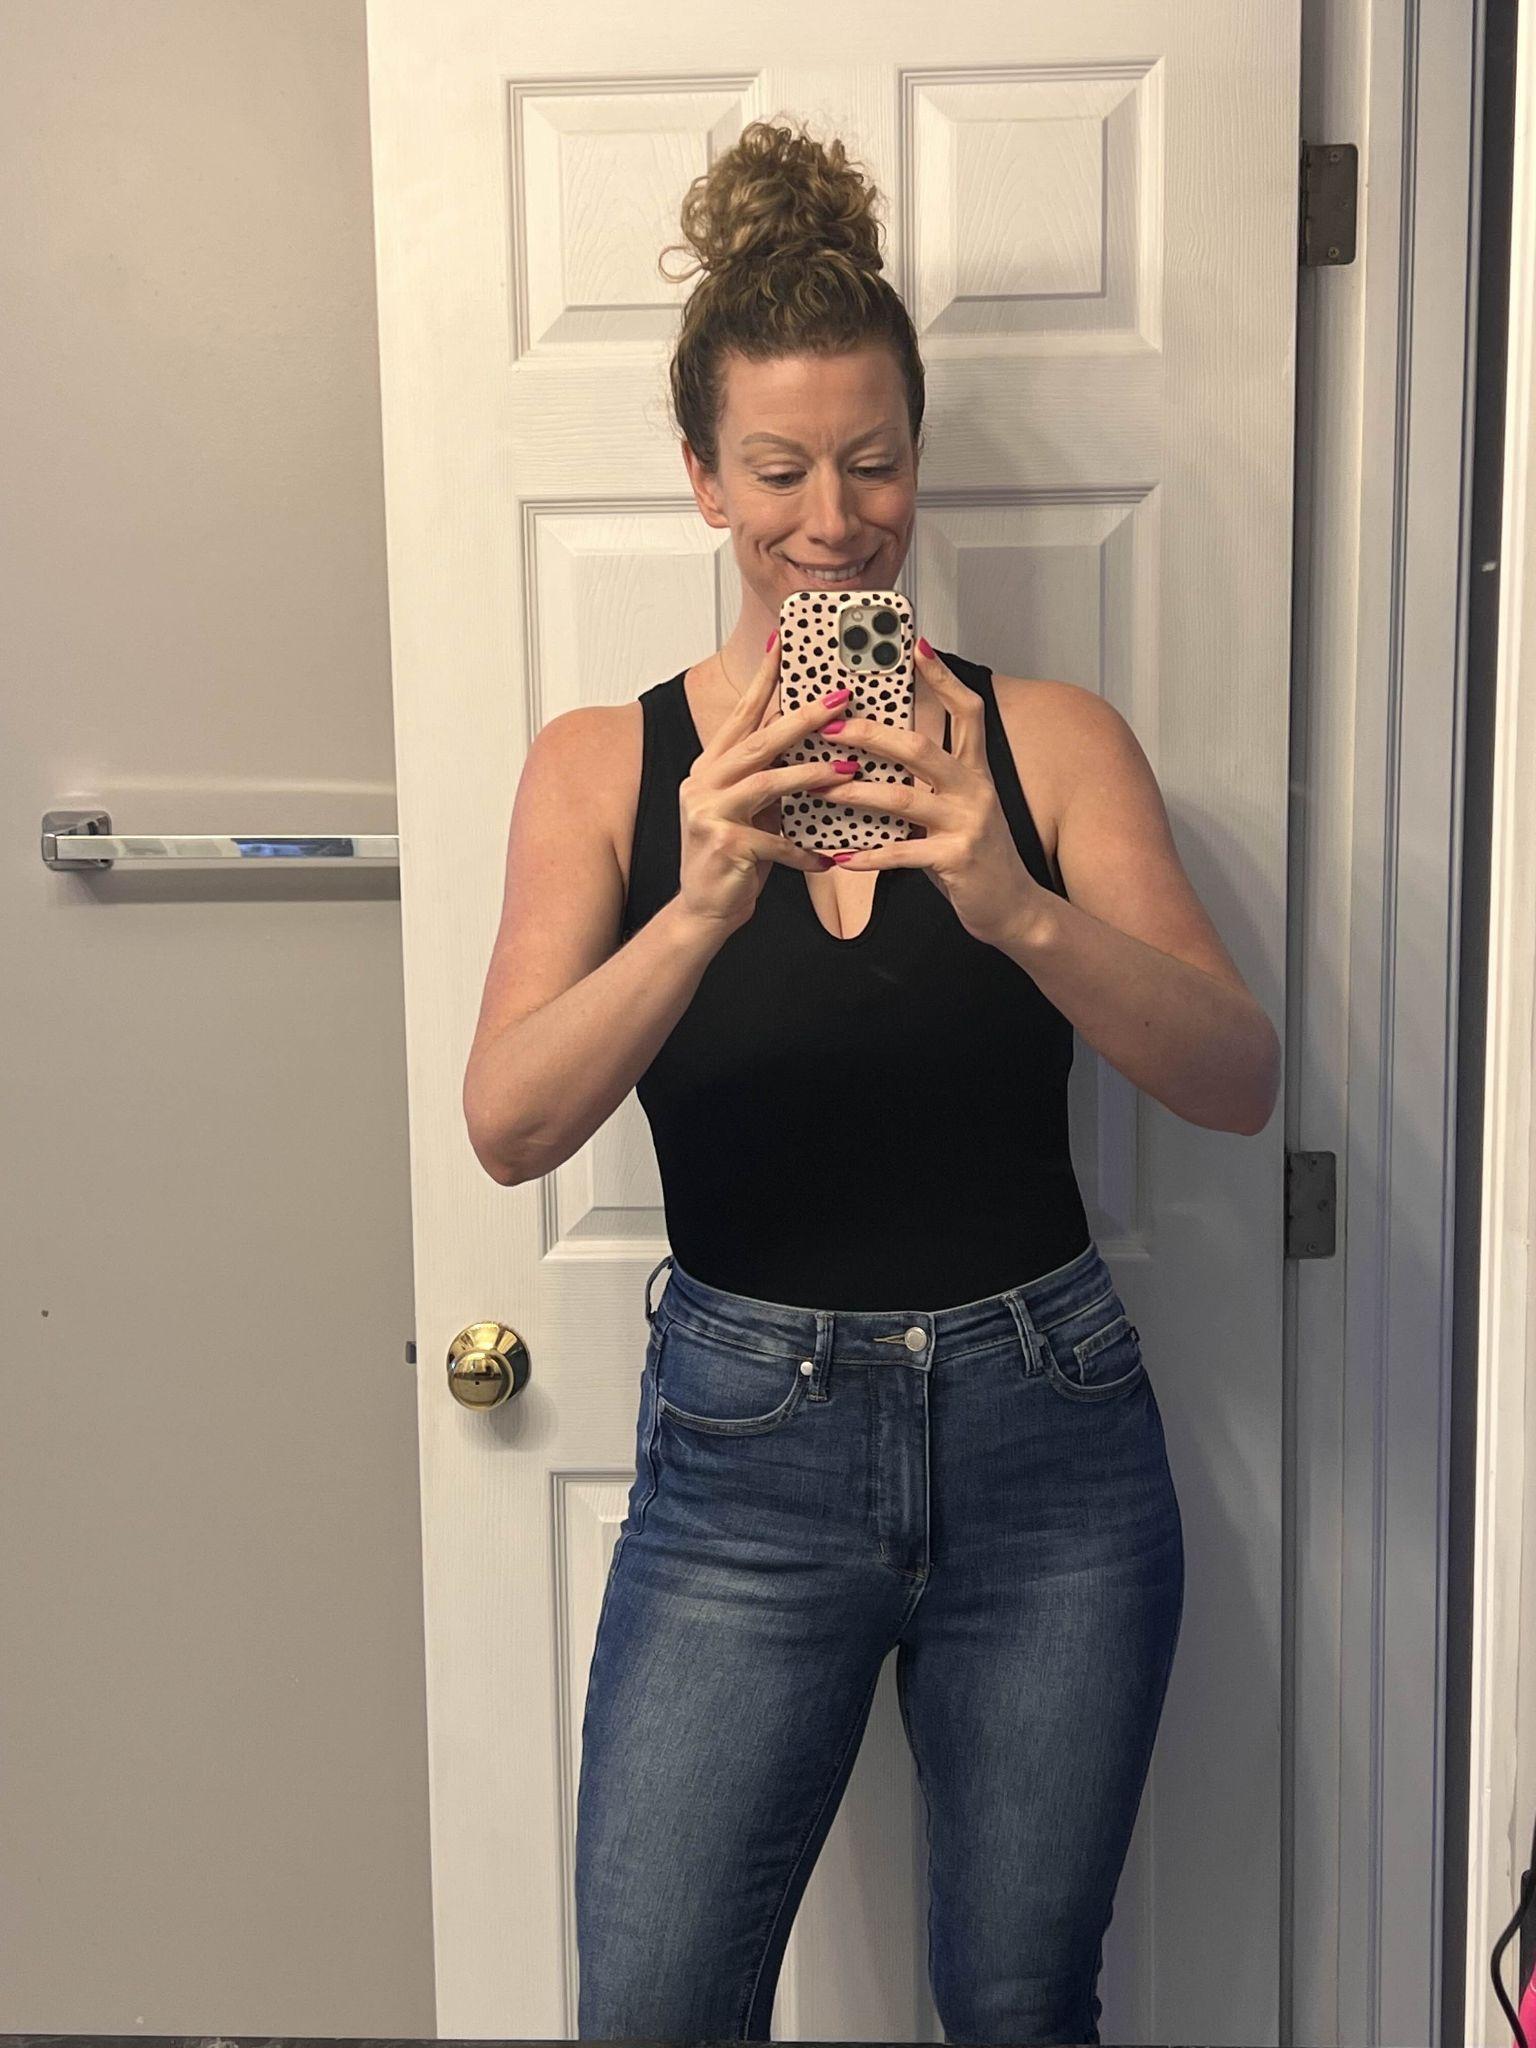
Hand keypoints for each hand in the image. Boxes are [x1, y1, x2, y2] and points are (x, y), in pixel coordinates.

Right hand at [677, 632, 853, 933]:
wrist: (704, 909)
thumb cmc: (734, 857)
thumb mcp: (750, 809)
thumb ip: (769, 775)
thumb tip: (810, 743)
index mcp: (710, 766)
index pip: (741, 714)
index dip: (764, 679)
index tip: (785, 644)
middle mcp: (703, 782)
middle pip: (759, 740)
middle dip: (803, 717)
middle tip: (840, 698)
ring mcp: (709, 813)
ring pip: (768, 782)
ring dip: (812, 775)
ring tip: (849, 769)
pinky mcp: (724, 844)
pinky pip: (776, 841)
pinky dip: (804, 851)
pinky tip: (828, 859)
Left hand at [817, 640, 1052, 948]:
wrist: (1012, 906)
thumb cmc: (970, 853)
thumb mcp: (952, 809)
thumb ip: (923, 783)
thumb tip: (873, 757)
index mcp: (974, 770)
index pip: (966, 711)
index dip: (943, 677)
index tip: (916, 647)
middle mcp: (974, 789)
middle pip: (921, 747)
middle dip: (872, 734)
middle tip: (831, 727)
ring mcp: (968, 823)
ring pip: (904, 798)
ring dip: (857, 792)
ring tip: (821, 788)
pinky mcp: (958, 859)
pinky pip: (905, 853)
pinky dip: (870, 856)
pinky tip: (842, 858)